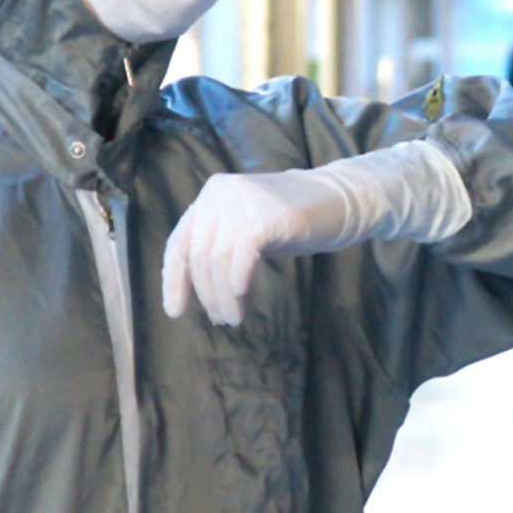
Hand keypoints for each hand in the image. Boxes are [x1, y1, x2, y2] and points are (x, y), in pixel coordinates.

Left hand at [162, 169, 350, 325]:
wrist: (338, 201)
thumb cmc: (290, 223)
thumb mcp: (246, 231)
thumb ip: (220, 247)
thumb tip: (197, 291)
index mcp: (211, 196)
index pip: (180, 243)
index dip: (174, 281)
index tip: (175, 312)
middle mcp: (221, 193)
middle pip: (199, 255)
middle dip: (206, 294)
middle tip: (222, 319)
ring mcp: (244, 200)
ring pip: (218, 258)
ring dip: (222, 296)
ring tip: (234, 317)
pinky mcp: (268, 214)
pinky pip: (242, 254)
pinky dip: (237, 279)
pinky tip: (240, 295)